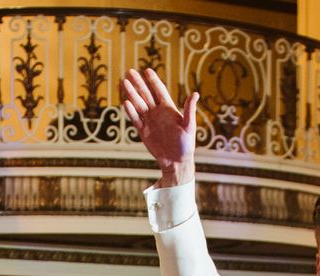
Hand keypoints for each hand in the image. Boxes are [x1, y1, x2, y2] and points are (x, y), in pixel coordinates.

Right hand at [120, 68, 198, 183]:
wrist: (177, 161)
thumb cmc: (186, 144)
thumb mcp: (189, 126)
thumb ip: (190, 110)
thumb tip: (195, 94)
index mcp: (168, 109)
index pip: (159, 91)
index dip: (153, 81)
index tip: (147, 70)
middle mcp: (157, 112)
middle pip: (146, 94)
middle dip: (138, 83)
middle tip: (130, 71)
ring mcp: (149, 121)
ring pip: (138, 104)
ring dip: (131, 94)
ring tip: (124, 82)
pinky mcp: (143, 132)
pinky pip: (136, 119)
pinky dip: (131, 112)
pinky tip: (125, 102)